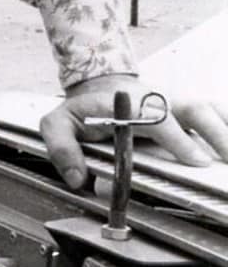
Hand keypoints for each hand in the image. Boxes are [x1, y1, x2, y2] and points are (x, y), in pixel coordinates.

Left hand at [39, 74, 227, 189]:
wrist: (97, 87)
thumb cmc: (80, 110)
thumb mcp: (56, 125)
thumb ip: (63, 150)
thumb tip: (78, 178)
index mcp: (126, 105)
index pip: (157, 120)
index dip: (178, 139)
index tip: (195, 160)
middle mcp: (156, 101)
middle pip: (193, 110)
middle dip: (215, 133)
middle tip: (225, 161)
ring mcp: (173, 102)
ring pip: (208, 109)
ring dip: (226, 129)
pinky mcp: (185, 107)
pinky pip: (214, 111)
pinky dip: (227, 122)